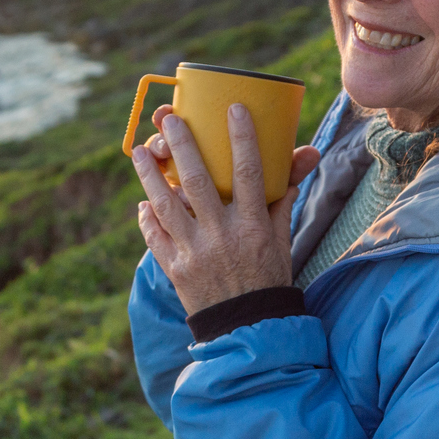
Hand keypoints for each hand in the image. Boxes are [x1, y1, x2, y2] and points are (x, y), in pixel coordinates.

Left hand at [131, 103, 320, 315]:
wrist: (248, 330)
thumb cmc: (268, 280)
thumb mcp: (281, 242)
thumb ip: (282, 202)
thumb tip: (298, 163)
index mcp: (254, 227)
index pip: (251, 173)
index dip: (243, 138)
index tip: (234, 108)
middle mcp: (223, 236)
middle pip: (199, 181)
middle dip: (182, 146)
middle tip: (169, 119)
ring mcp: (196, 253)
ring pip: (167, 205)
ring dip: (151, 175)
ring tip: (140, 151)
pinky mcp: (176, 269)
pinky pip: (156, 237)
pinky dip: (148, 218)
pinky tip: (144, 200)